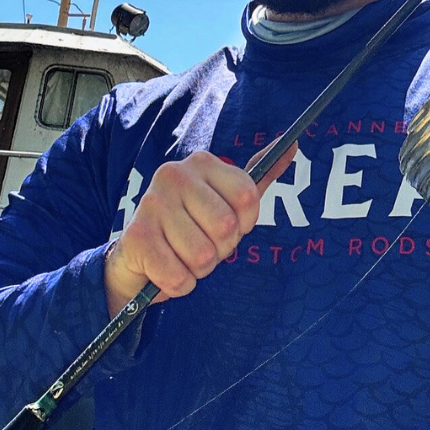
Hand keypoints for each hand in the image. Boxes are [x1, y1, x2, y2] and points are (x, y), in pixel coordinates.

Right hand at [104, 144, 296, 316]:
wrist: (139, 256)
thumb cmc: (192, 227)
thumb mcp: (227, 199)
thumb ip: (260, 175)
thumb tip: (294, 145)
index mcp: (202, 162)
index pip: (247, 197)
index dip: (245, 224)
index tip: (230, 226)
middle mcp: (174, 174)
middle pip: (226, 227)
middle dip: (220, 249)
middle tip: (202, 244)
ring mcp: (151, 203)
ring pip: (202, 255)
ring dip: (198, 269)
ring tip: (182, 256)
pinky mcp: (136, 237)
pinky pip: (178, 277)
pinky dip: (179, 284)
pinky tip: (166, 269)